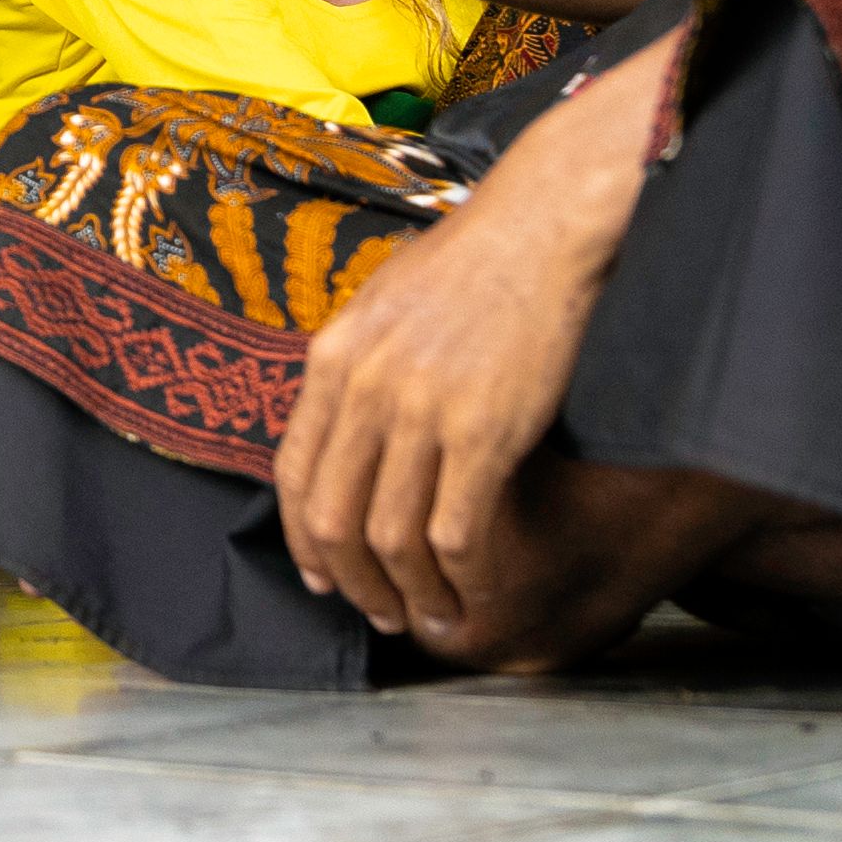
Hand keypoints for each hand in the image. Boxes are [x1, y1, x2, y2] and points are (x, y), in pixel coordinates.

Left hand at [274, 39, 671, 644]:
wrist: (548, 223)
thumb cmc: (479, 257)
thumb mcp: (389, 298)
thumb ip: (360, 360)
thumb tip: (347, 417)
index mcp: (334, 355)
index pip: (292, 472)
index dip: (302, 539)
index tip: (323, 577)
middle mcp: (364, 387)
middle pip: (332, 519)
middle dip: (353, 582)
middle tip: (382, 615)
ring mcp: (421, 411)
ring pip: (391, 538)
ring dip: (410, 594)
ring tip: (434, 618)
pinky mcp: (483, 431)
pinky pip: (457, 533)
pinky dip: (463, 579)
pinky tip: (477, 592)